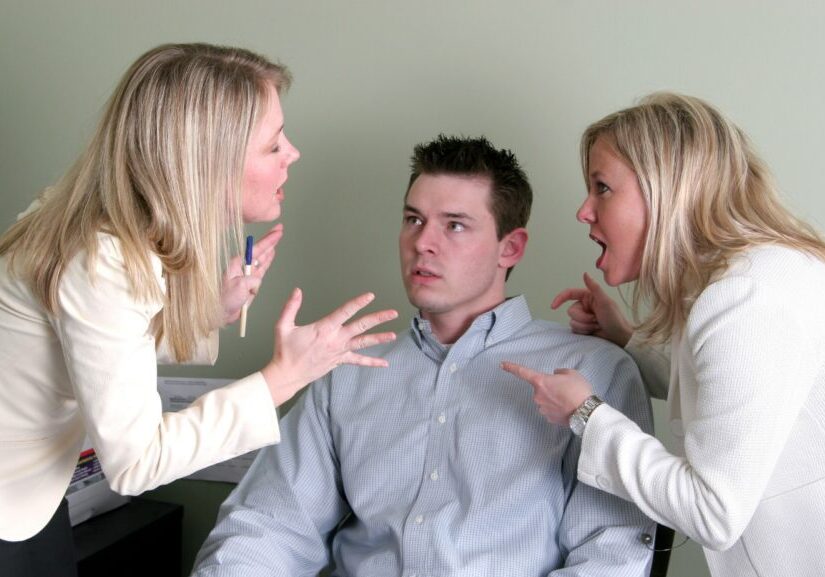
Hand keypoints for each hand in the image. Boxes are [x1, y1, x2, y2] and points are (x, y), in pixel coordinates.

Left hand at [221, 224, 283, 325]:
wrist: (219, 313)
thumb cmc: (223, 299)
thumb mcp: (239, 287)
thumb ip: (252, 280)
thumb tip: (257, 281)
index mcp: (237, 264)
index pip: (256, 249)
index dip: (268, 240)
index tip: (277, 232)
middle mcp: (242, 267)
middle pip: (260, 250)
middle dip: (270, 240)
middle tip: (279, 229)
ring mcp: (247, 275)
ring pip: (262, 258)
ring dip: (270, 248)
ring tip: (277, 238)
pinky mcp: (250, 283)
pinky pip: (261, 270)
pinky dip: (267, 261)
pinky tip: (271, 256)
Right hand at [261, 289, 397, 405]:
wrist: (287, 375)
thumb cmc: (284, 350)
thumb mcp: (283, 326)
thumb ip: (290, 307)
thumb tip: (297, 291)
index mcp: (324, 328)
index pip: (345, 312)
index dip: (358, 303)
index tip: (370, 296)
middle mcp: (335, 339)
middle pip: (361, 326)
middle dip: (378, 318)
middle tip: (393, 313)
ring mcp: (339, 351)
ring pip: (363, 343)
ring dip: (379, 338)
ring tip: (393, 335)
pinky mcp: (339, 361)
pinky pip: (358, 361)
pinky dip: (371, 363)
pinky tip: (384, 364)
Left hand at [500, 362, 592, 425]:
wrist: (587, 412)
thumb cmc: (578, 390)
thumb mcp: (572, 373)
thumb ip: (560, 372)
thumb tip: (556, 375)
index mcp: (541, 382)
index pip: (523, 372)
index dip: (512, 367)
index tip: (502, 364)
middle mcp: (537, 396)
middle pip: (541, 388)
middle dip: (550, 388)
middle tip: (566, 389)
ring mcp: (542, 408)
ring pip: (546, 400)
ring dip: (554, 399)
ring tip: (569, 399)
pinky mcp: (548, 418)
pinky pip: (551, 410)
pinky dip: (557, 408)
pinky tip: (568, 408)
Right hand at [551, 273, 632, 346]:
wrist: (619, 336)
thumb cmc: (615, 318)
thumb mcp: (605, 301)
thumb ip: (594, 287)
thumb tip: (585, 273)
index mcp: (588, 297)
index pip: (569, 294)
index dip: (559, 299)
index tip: (553, 307)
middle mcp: (584, 306)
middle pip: (571, 311)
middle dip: (583, 317)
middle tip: (595, 319)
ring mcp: (583, 317)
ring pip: (572, 321)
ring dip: (584, 326)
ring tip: (596, 326)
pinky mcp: (582, 327)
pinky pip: (574, 329)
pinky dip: (584, 331)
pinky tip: (593, 331)